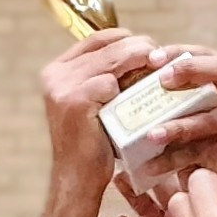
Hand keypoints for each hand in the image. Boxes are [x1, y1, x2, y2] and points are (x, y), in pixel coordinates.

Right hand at [40, 29, 158, 202]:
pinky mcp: (75, 101)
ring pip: (112, 61)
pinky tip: (144, 95)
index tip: (149, 48)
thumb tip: (142, 52)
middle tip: (162, 58)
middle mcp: (54, 75)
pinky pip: (110, 83)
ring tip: (160, 69)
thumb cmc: (92, 143)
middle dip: (139, 48)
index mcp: (57, 70)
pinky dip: (129, 88)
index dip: (126, 39)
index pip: (96, 39)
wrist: (78, 178)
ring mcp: (62, 87)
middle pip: (107, 46)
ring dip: (140, 62)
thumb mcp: (94, 103)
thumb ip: (105, 77)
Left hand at [128, 44, 216, 193]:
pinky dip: (174, 159)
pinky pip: (202, 151)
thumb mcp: (196, 111)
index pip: (204, 53)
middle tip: (161, 79)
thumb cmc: (208, 140)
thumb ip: (176, 96)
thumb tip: (129, 83)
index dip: (178, 52)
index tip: (152, 57)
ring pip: (208, 119)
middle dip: (189, 69)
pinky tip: (152, 166)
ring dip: (177, 127)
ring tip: (150, 135)